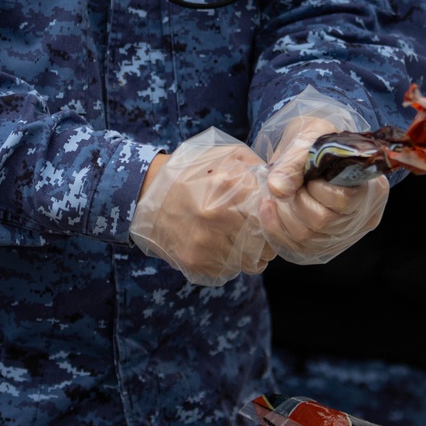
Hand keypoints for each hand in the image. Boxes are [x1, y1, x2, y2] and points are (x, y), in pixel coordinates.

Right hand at [129, 130, 273, 286]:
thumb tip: (280, 185)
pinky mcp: (195, 262)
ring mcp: (205, 244)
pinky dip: (231, 262)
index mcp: (227, 186)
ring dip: (252, 253)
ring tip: (240, 238)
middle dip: (268, 238)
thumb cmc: (189, 170)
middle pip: (267, 243)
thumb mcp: (223, 154)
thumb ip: (255, 166)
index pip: (272, 213)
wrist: (145, 192)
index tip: (270, 213)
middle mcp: (217, 217)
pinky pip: (229, 271)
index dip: (275, 216)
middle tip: (260, 230)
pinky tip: (221, 246)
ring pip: (251, 263)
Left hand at [259, 114, 388, 263]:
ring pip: (307, 238)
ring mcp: (343, 235)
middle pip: (324, 222)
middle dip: (296, 200)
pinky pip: (295, 248)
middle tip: (289, 184)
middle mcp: (361, 217)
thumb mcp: (309, 138)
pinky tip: (270, 207)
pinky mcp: (322, 246)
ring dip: (282, 214)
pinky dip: (276, 228)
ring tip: (278, 195)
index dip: (318, 189)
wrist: (311, 152)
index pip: (345, 200)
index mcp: (370, 187)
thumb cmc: (316, 141)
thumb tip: (276, 189)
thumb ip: (293, 161)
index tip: (309, 174)